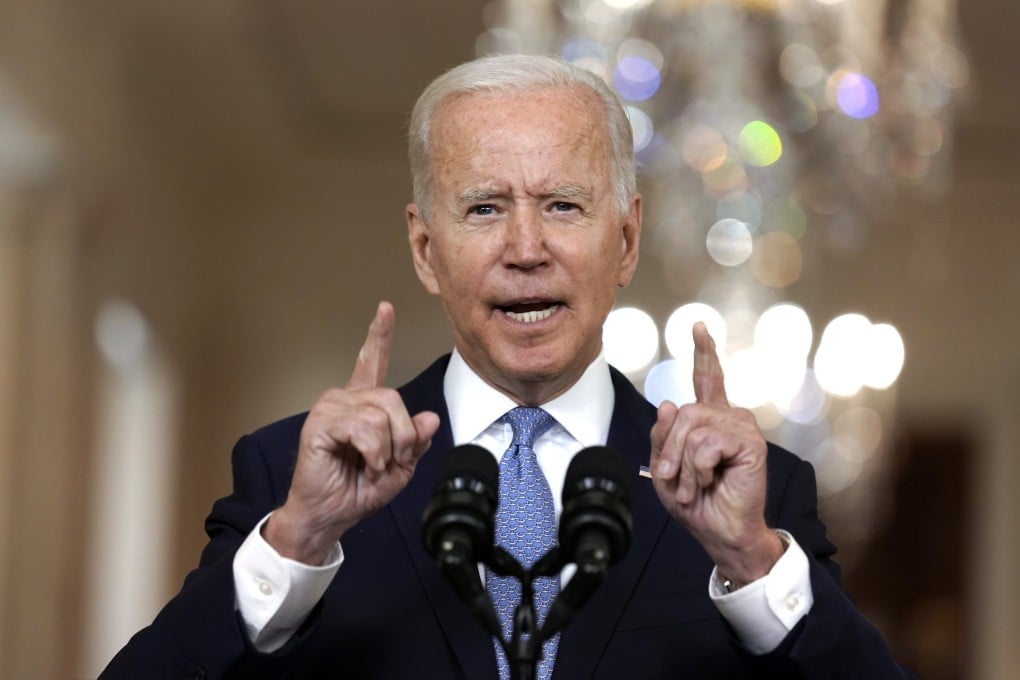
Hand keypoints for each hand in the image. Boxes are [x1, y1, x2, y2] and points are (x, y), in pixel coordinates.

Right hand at [264, 301, 440, 564]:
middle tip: (392, 462)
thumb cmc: (358, 490)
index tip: (385, 308)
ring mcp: (330, 409)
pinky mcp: (320, 424)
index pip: (372, 362)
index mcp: (363, 405)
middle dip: (403, 435)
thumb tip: (430, 418)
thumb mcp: (400, 468)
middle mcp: (345, 399)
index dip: (379, 335)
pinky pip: (364, 427)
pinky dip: (374, 451)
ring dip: (388, 448)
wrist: (330, 516)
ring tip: (374, 466)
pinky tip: (366, 463)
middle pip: (393, 397)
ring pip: (381, 413)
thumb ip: (415, 441)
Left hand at [649, 322, 783, 585]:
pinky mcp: (750, 442)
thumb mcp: (666, 468)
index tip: (699, 327)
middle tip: (674, 479)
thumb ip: (663, 436)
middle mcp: (728, 417)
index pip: (706, 379)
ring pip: (692, 425)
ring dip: (684, 463)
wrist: (720, 533)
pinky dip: (698, 469)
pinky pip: (706, 443)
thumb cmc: (697, 503)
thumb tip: (668, 404)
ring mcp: (741, 427)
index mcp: (710, 420)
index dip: (703, 352)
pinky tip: (710, 482)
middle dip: (670, 449)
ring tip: (695, 485)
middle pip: (682, 411)